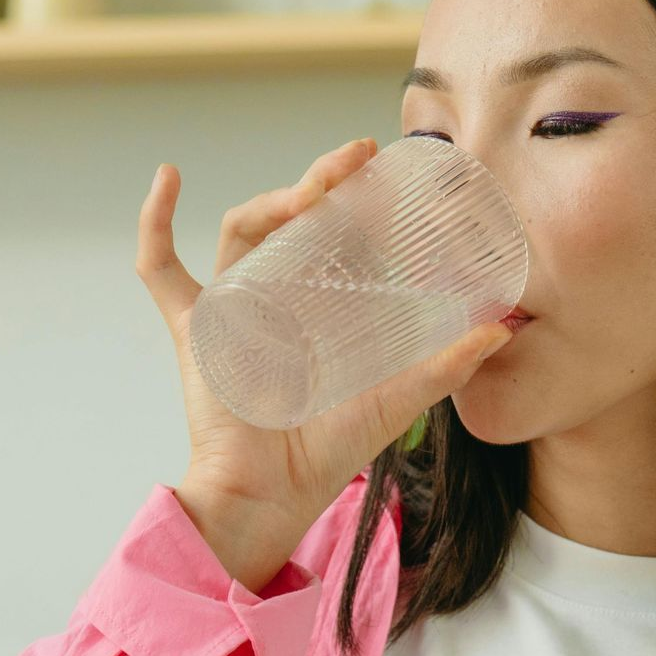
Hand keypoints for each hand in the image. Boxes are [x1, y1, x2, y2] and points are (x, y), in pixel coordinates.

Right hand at [135, 136, 512, 544]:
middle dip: (319, 182)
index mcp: (318, 309)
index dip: (354, 198)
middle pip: (289, 219)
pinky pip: (159, 268)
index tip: (383, 168)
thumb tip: (500, 328)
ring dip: (273, 197)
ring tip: (311, 187)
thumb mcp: (398, 399)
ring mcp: (230, 308)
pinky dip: (154, 221)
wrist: (272, 494)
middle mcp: (273, 299)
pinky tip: (167, 176)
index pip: (334, 235)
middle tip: (356, 161)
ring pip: (243, 229)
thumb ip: (446, 365)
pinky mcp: (193, 328)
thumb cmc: (328, 455)